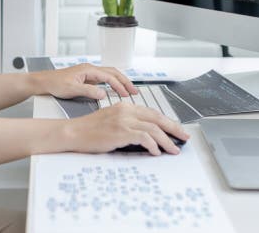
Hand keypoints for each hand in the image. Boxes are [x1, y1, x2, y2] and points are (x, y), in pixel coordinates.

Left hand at [38, 63, 137, 99]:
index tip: (126, 94)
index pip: (109, 76)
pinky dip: (111, 84)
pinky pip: (103, 80)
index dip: (119, 85)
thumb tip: (103, 94)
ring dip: (119, 82)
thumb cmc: (54, 84)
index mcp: (88, 70)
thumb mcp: (72, 90)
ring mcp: (88, 74)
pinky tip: (114, 91)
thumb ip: (89, 92)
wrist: (43, 82)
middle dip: (124, 81)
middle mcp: (89, 69)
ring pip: (109, 75)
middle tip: (134, 91)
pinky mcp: (85, 79)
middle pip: (113, 72)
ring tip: (128, 91)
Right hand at [67, 103, 189, 155]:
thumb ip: (128, 123)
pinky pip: (144, 137)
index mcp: (125, 106)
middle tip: (184, 137)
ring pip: (153, 128)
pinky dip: (153, 145)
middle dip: (174, 128)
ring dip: (166, 141)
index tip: (176, 130)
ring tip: (173, 150)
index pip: (152, 112)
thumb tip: (146, 135)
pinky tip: (156, 152)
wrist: (74, 132)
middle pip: (157, 118)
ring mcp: (123, 120)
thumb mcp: (111, 121)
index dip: (167, 122)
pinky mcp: (120, 131)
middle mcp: (126, 110)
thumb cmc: (90, 131)